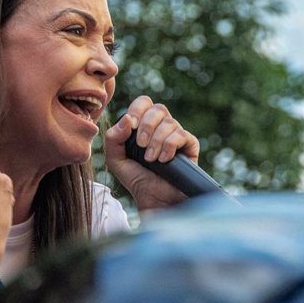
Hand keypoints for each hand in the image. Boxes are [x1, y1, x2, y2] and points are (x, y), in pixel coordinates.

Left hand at [104, 96, 199, 210]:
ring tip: (151, 159)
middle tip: (141, 145)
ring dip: (156, 141)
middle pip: (158, 108)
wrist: (153, 199)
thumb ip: (113, 138)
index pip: (143, 102)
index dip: (137, 109)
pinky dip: (170, 146)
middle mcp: (162, 127)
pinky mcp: (190, 146)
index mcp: (144, 125)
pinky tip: (164, 160)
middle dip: (147, 125)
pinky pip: (182, 135)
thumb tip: (127, 119)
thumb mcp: (115, 159)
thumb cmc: (136, 178)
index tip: (132, 126)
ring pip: (169, 122)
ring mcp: (177, 135)